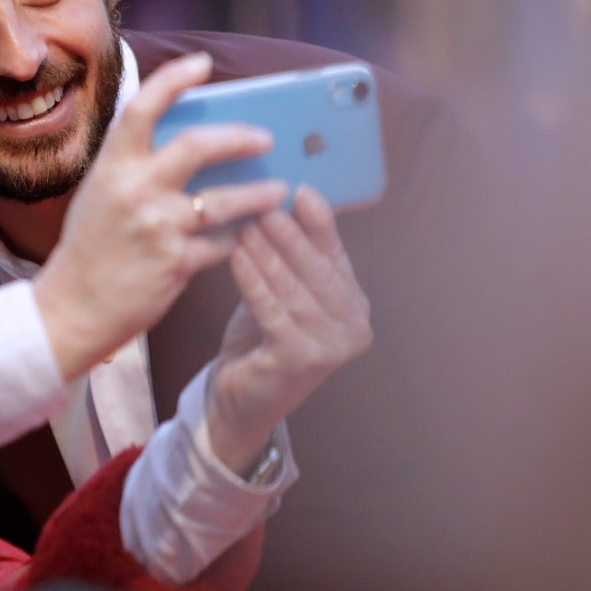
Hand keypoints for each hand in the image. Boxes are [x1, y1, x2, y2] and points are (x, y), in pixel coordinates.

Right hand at [35, 53, 290, 380]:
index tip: (202, 65)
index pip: (143, 108)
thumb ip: (135, 166)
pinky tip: (244, 237)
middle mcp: (134, 190)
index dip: (174, 79)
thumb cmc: (89, 248)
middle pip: (198, 146)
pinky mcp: (175, 263)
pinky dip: (236, 238)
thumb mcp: (100, 193)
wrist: (72, 307)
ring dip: (259, 194)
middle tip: (264, 139)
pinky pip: (222, 243)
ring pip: (225, 200)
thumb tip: (188, 141)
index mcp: (111, 166)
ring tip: (277, 191)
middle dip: (240, 138)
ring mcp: (157, 227)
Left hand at [204, 184, 372, 473]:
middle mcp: (354, 328)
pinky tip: (236, 256)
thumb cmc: (261, 338)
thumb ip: (291, 256)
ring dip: (268, 253)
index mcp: (355, 306)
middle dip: (290, 235)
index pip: (336, 255)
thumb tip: (284, 198)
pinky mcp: (301, 361)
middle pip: (318, 270)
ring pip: (294, 289)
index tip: (301, 189)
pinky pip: (273, 311)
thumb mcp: (282, 291)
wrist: (241, 401)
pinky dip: (254, 281)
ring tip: (245, 223)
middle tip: (264, 203)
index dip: (320, 223)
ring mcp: (332, 348)